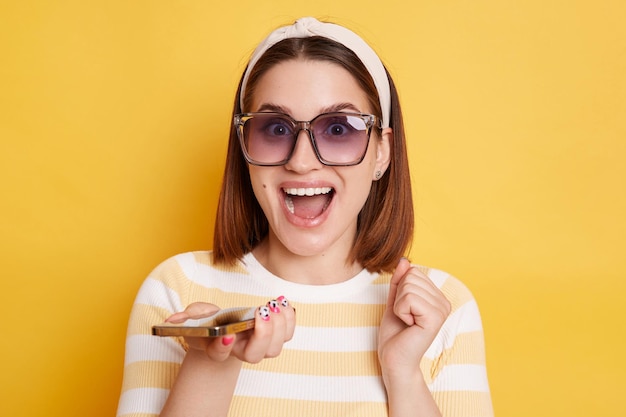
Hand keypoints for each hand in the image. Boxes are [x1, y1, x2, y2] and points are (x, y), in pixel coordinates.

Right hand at [166, 297, 295, 363]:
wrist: (224, 326)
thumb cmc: (209, 323)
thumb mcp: (194, 318)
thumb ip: (183, 318)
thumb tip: (171, 320)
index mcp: (218, 348)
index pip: (219, 354)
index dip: (222, 347)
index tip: (227, 335)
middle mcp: (240, 351)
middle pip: (255, 355)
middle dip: (262, 334)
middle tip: (262, 311)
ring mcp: (258, 346)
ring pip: (274, 348)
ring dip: (279, 326)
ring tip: (274, 305)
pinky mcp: (273, 336)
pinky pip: (287, 335)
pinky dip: (289, 319)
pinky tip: (282, 303)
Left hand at [378, 258, 450, 378]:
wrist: (394, 359)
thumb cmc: (395, 333)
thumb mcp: (394, 300)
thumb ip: (400, 280)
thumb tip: (405, 260)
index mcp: (437, 297)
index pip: (413, 272)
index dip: (400, 289)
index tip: (404, 310)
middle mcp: (444, 302)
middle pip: (411, 277)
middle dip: (399, 296)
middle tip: (404, 317)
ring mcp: (442, 310)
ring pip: (409, 287)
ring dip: (399, 305)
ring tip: (407, 322)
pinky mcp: (435, 318)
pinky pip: (408, 298)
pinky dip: (400, 311)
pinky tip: (409, 325)